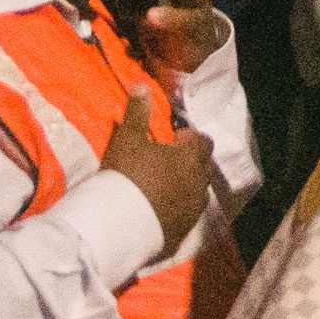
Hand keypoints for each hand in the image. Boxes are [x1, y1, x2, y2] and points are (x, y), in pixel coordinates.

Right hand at [102, 85, 213, 253]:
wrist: (117, 226)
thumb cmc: (126, 176)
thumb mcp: (128, 140)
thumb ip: (137, 112)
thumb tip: (141, 85)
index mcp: (191, 157)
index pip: (203, 141)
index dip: (188, 139)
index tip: (170, 142)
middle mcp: (199, 183)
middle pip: (203, 168)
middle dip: (189, 164)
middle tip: (164, 166)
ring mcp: (193, 210)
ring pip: (196, 193)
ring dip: (184, 189)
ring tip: (160, 191)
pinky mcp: (182, 233)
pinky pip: (185, 218)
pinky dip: (176, 213)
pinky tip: (158, 214)